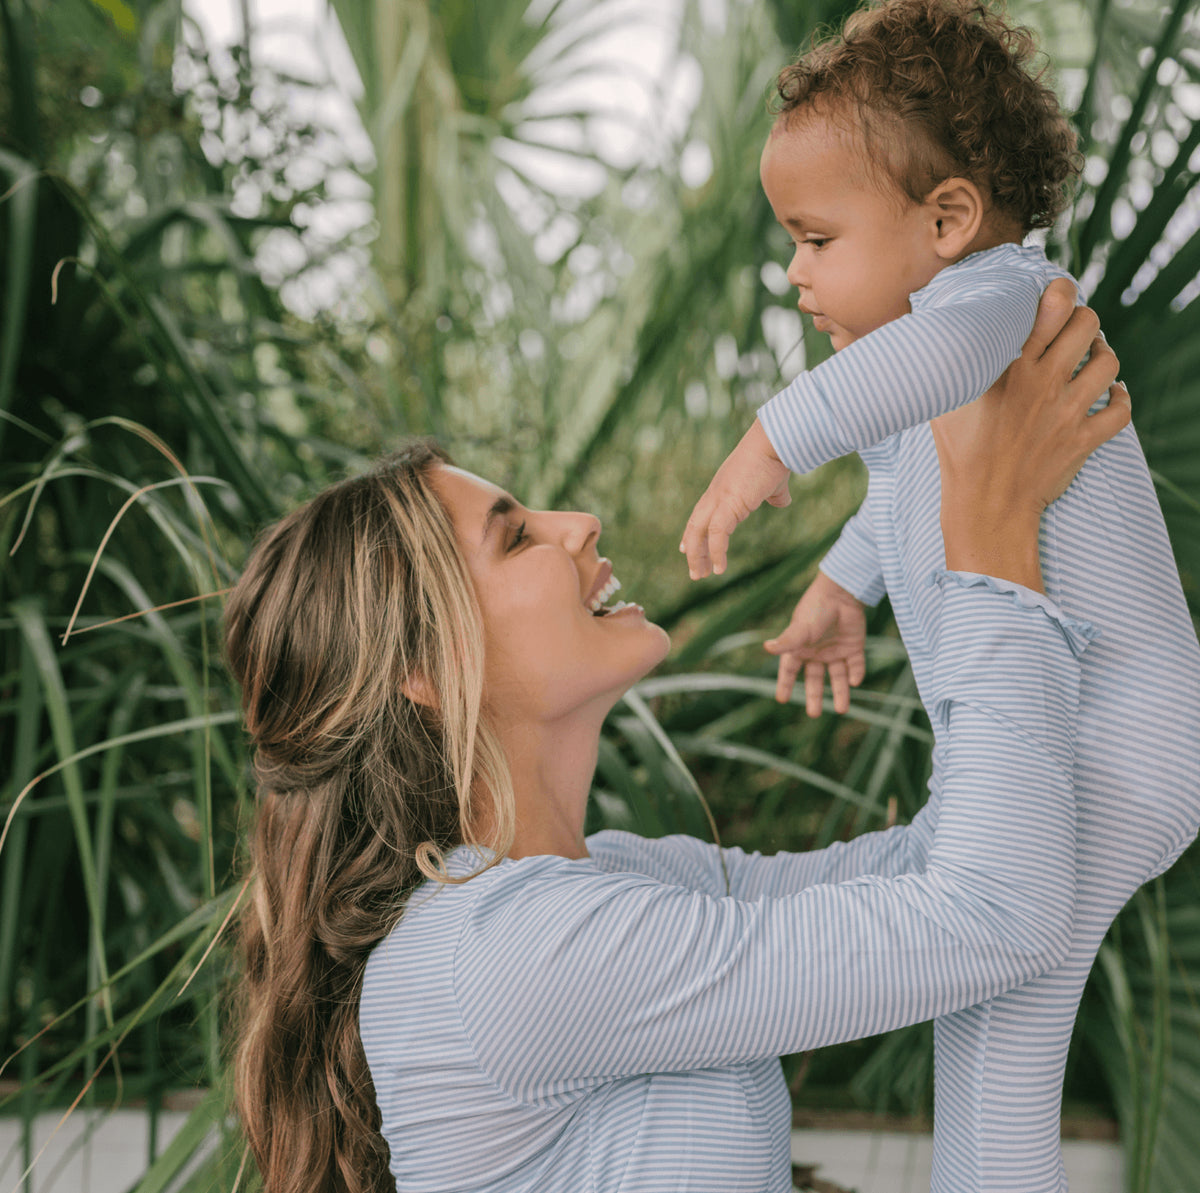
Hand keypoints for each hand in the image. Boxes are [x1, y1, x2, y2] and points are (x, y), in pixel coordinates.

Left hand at [681, 419, 790, 577]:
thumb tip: (783, 502)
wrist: (774, 443)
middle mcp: (715, 494)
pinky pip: (716, 534)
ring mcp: (719, 499)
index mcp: (722, 489)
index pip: (700, 514)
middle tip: (695, 572)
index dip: (693, 533)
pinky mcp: (728, 504)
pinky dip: (716, 552)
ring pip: (699, 532)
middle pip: (695, 526)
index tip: (686, 549)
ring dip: (698, 556)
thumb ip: (775, 495)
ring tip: (701, 576)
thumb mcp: (773, 482)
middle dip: (693, 550)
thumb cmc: (775, 458)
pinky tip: (720, 568)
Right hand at [765, 571, 865, 713]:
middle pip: (814, 679)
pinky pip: (855, 664)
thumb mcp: (800, 628)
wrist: (842, 593)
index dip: (785, 684)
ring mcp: (835, 650)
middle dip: (815, 696)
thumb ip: (787, 641)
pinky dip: (856, 673)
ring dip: (840, 692)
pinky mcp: (853, 646)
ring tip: (842, 710)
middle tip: (814, 714)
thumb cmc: (816, 609)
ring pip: (837, 677)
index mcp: (800, 648)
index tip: (781, 699)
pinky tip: (855, 681)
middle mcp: (817, 652)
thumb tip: (767, 648)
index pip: (790, 670)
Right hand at [932, 279, 1129, 591]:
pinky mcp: (1084, 439)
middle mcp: (1045, 384)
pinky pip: (1122, 409)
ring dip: (1104, 354)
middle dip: (1083, 320)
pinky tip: (1110, 394)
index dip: (1061, 292)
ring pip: (1110, 363)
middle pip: (1088, 325)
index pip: (1052, 307)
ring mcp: (1069, 412)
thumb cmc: (958, 455)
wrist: (986, 507)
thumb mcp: (944, 404)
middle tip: (1071, 330)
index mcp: (1011, 369)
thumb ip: (947, 368)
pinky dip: (1121, 398)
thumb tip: (925, 335)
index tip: (1056, 296)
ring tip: (1091, 357)